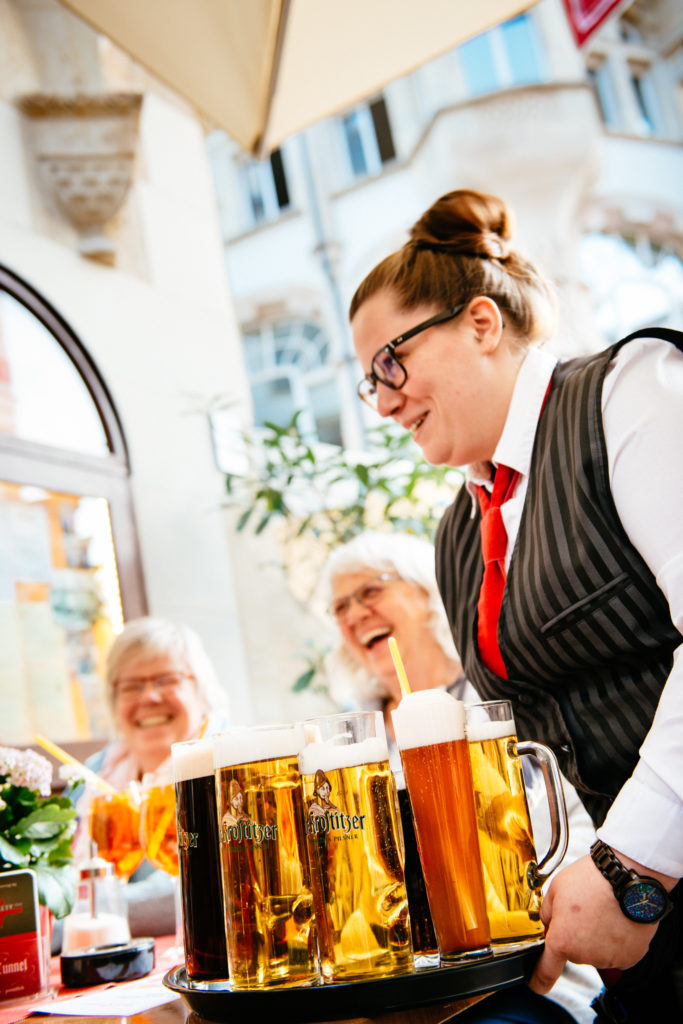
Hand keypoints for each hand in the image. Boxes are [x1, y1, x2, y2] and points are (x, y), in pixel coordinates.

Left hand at [529, 852, 675, 994]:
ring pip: (596, 952)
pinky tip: (617, 918)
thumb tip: (549, 925)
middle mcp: (585, 955)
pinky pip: (617, 952)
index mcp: (562, 940)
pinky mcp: (630, 957)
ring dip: (597, 937)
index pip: (546, 972)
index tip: (537, 984)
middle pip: (574, 952)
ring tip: (603, 910)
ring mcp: (609, 958)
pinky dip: (616, 939)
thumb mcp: (556, 889)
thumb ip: (548, 914)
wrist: (628, 877)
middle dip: (576, 935)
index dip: (539, 981)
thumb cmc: (593, 879)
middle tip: (584, 911)